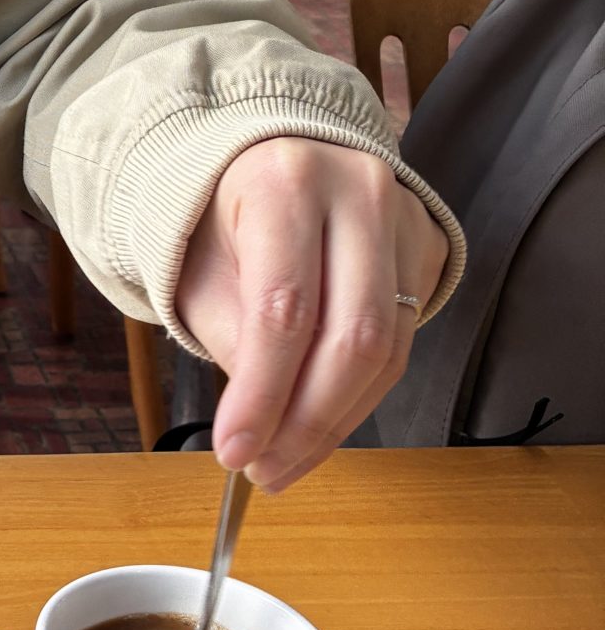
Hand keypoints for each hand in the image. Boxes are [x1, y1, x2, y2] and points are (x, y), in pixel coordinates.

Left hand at [175, 138, 447, 492]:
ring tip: (285, 460)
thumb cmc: (227, 218)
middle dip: (307, 422)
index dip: (263, 394)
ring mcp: (405, 218)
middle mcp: (357, 191)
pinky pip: (404, 342)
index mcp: (285, 182)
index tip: (234, 452)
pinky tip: (321, 418)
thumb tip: (263, 423)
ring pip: (388, 350)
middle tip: (265, 470)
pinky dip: (361, 395)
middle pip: (352, 337)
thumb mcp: (200, 270)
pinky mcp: (429, 247)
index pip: (284, 309)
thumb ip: (231, 340)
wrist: (274, 159)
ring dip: (336, 421)